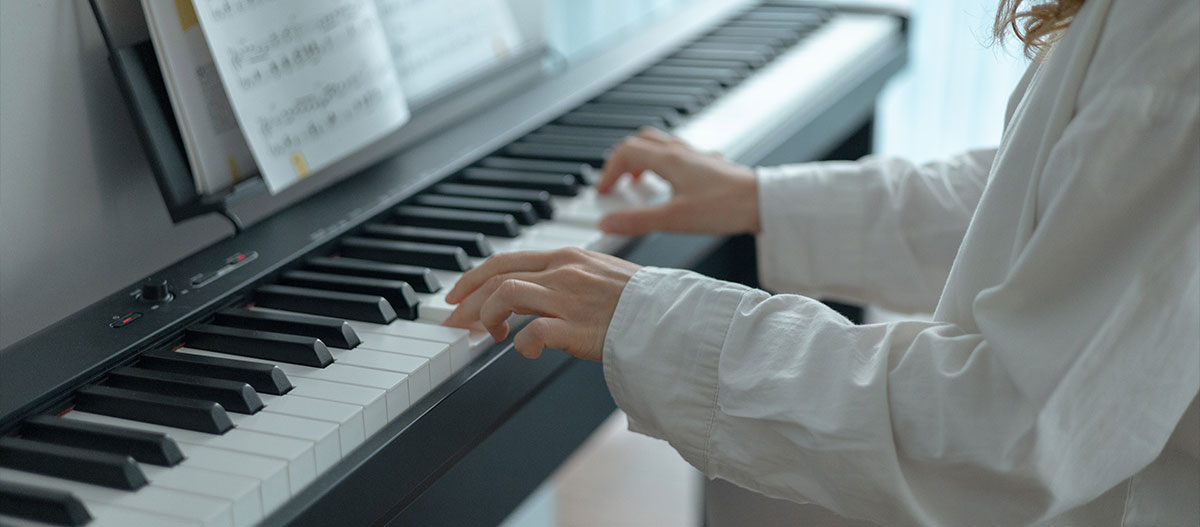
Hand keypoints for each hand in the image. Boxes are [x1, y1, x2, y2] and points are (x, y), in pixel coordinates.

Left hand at [442, 248, 641, 360]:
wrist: (671, 320)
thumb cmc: (641, 304)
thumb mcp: (600, 275)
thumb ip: (568, 278)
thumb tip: (537, 294)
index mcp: (567, 257)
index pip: (505, 259)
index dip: (474, 278)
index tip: (458, 295)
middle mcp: (564, 271)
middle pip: (496, 276)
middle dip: (468, 299)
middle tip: (455, 320)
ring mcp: (569, 298)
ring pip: (506, 295)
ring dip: (488, 317)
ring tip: (489, 336)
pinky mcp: (577, 327)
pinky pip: (532, 332)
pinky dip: (521, 344)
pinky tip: (526, 352)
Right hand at [597, 127, 759, 235]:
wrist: (763, 203)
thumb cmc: (726, 207)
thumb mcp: (673, 220)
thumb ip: (637, 222)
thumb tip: (607, 224)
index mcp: (669, 159)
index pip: (626, 151)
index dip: (608, 171)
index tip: (604, 191)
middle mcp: (681, 152)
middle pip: (640, 141)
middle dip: (622, 160)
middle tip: (616, 182)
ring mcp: (696, 156)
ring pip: (660, 145)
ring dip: (642, 160)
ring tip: (638, 182)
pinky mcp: (709, 165)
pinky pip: (677, 155)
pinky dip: (662, 165)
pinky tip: (670, 186)